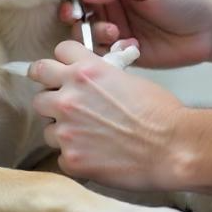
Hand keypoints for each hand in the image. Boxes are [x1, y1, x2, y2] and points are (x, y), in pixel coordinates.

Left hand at [29, 40, 186, 191]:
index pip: (58, 52)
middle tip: (62, 99)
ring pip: (45, 125)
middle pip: (38, 82)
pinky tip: (95, 156)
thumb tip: (91, 84)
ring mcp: (67, 129)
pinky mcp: (71, 159)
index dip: (64, 61)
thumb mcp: (129, 80)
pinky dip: (74, 156)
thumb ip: (101, 77)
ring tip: (87, 136)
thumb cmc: (161, 114)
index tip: (66, 70)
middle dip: (49, 88)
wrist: (173, 149)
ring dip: (61, 129)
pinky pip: (60, 155)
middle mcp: (70, 97)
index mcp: (87, 72)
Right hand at [60, 0, 211, 68]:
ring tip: (116, 34)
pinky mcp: (122, 52)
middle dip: (77, 20)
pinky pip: (102, 55)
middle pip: (77, 14)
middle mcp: (110, 7)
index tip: (74, 9)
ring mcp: (115, 30)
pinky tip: (130, 48)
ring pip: (86, 36)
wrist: (208, 30)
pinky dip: (109, 53)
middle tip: (81, 23)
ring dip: (95, 35)